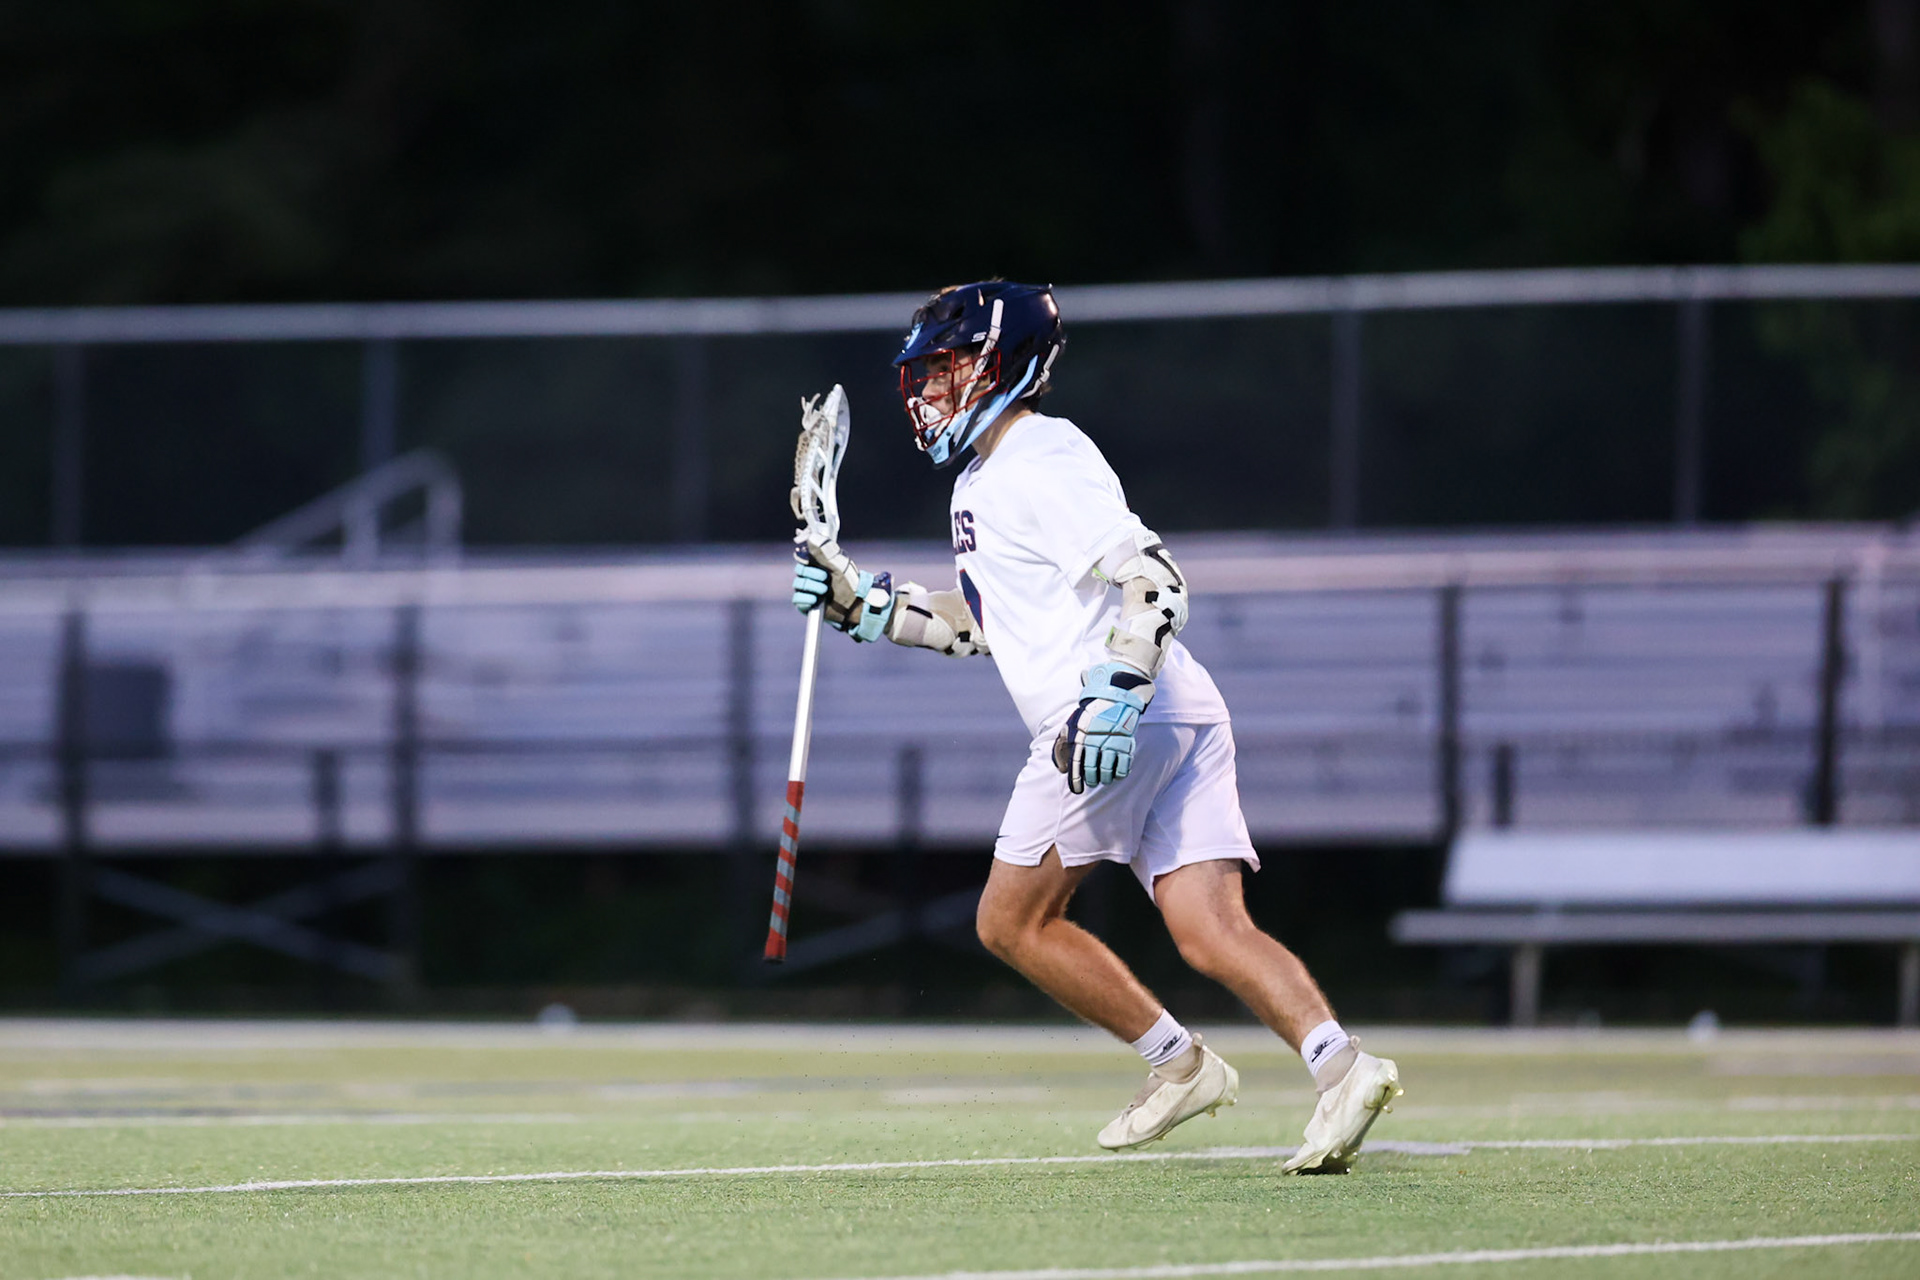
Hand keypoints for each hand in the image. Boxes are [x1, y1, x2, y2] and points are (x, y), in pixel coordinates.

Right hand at [792, 536, 893, 641]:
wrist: (855, 604)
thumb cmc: (850, 583)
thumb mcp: (838, 565)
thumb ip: (824, 551)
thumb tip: (811, 537)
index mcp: (818, 563)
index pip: (802, 556)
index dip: (804, 558)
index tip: (810, 560)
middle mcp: (811, 575)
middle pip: (799, 570)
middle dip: (812, 574)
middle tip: (825, 578)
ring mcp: (808, 589)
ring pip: (798, 584)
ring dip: (812, 586)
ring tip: (825, 590)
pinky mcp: (806, 603)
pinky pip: (797, 599)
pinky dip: (805, 599)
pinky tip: (816, 599)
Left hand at [1051, 661, 1155, 793]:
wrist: (1113, 698)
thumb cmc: (1089, 716)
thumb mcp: (1071, 726)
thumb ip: (1062, 747)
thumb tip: (1062, 769)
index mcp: (1081, 738)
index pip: (1077, 764)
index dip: (1076, 780)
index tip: (1077, 790)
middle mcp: (1096, 742)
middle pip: (1092, 770)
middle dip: (1091, 779)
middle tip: (1092, 782)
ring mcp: (1112, 743)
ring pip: (1108, 770)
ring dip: (1105, 778)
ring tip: (1103, 778)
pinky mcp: (1126, 744)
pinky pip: (1124, 766)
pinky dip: (1120, 774)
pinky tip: (1116, 774)